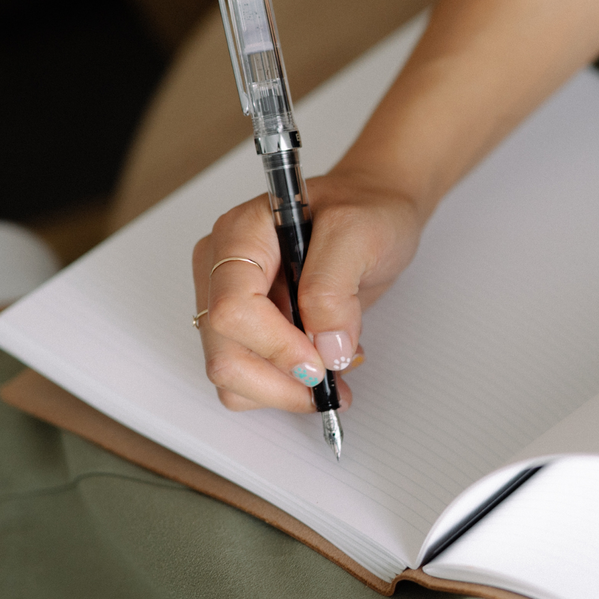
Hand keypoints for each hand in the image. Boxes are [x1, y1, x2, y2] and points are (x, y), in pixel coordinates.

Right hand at [192, 172, 423, 411]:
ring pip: (232, 376)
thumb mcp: (359, 232)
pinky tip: (324, 362)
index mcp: (239, 236)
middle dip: (279, 381)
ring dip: (285, 389)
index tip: (320, 363)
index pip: (231, 309)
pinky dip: (286, 386)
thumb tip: (325, 347)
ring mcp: (231, 302)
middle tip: (334, 383)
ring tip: (336, 366)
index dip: (274, 347)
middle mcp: (223, 271)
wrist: (375, 211)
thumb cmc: (366, 209)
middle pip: (224, 354)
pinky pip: (251, 378)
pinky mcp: (248, 328)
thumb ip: (334, 287)